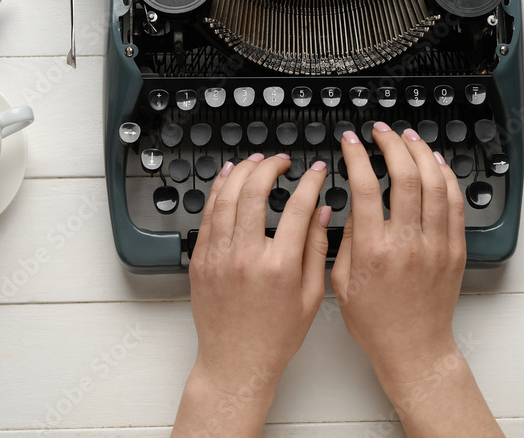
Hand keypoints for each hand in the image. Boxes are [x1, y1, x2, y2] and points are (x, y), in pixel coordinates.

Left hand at [173, 153, 330, 437]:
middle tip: (281, 161)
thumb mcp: (310, 296)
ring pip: (226, 197)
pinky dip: (218, 191)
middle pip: (256, 192)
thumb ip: (316, 249)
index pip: (298, 207)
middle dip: (270, 167)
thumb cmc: (275, 337)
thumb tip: (322, 211)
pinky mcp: (201, 260)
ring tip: (255, 162)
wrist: (236, 362)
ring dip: (242, 172)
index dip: (309, 181)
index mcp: (279, 267)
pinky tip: (228, 179)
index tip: (315, 171)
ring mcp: (219, 257)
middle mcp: (246, 257)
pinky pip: (207, 216)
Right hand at [331, 123, 501, 436]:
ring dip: (420, 152)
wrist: (414, 347)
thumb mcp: (341, 280)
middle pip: (405, 175)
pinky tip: (434, 163)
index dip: (356, 155)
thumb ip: (346, 237)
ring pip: (434, 182)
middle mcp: (407, 243)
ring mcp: (436, 244)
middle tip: (381, 132)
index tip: (350, 141)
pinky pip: (454, 202)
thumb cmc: (375, 321)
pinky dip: (445, 176)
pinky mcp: (454, 249)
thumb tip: (354, 201)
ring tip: (408, 138)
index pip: (366, 186)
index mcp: (373, 250)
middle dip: (391, 143)